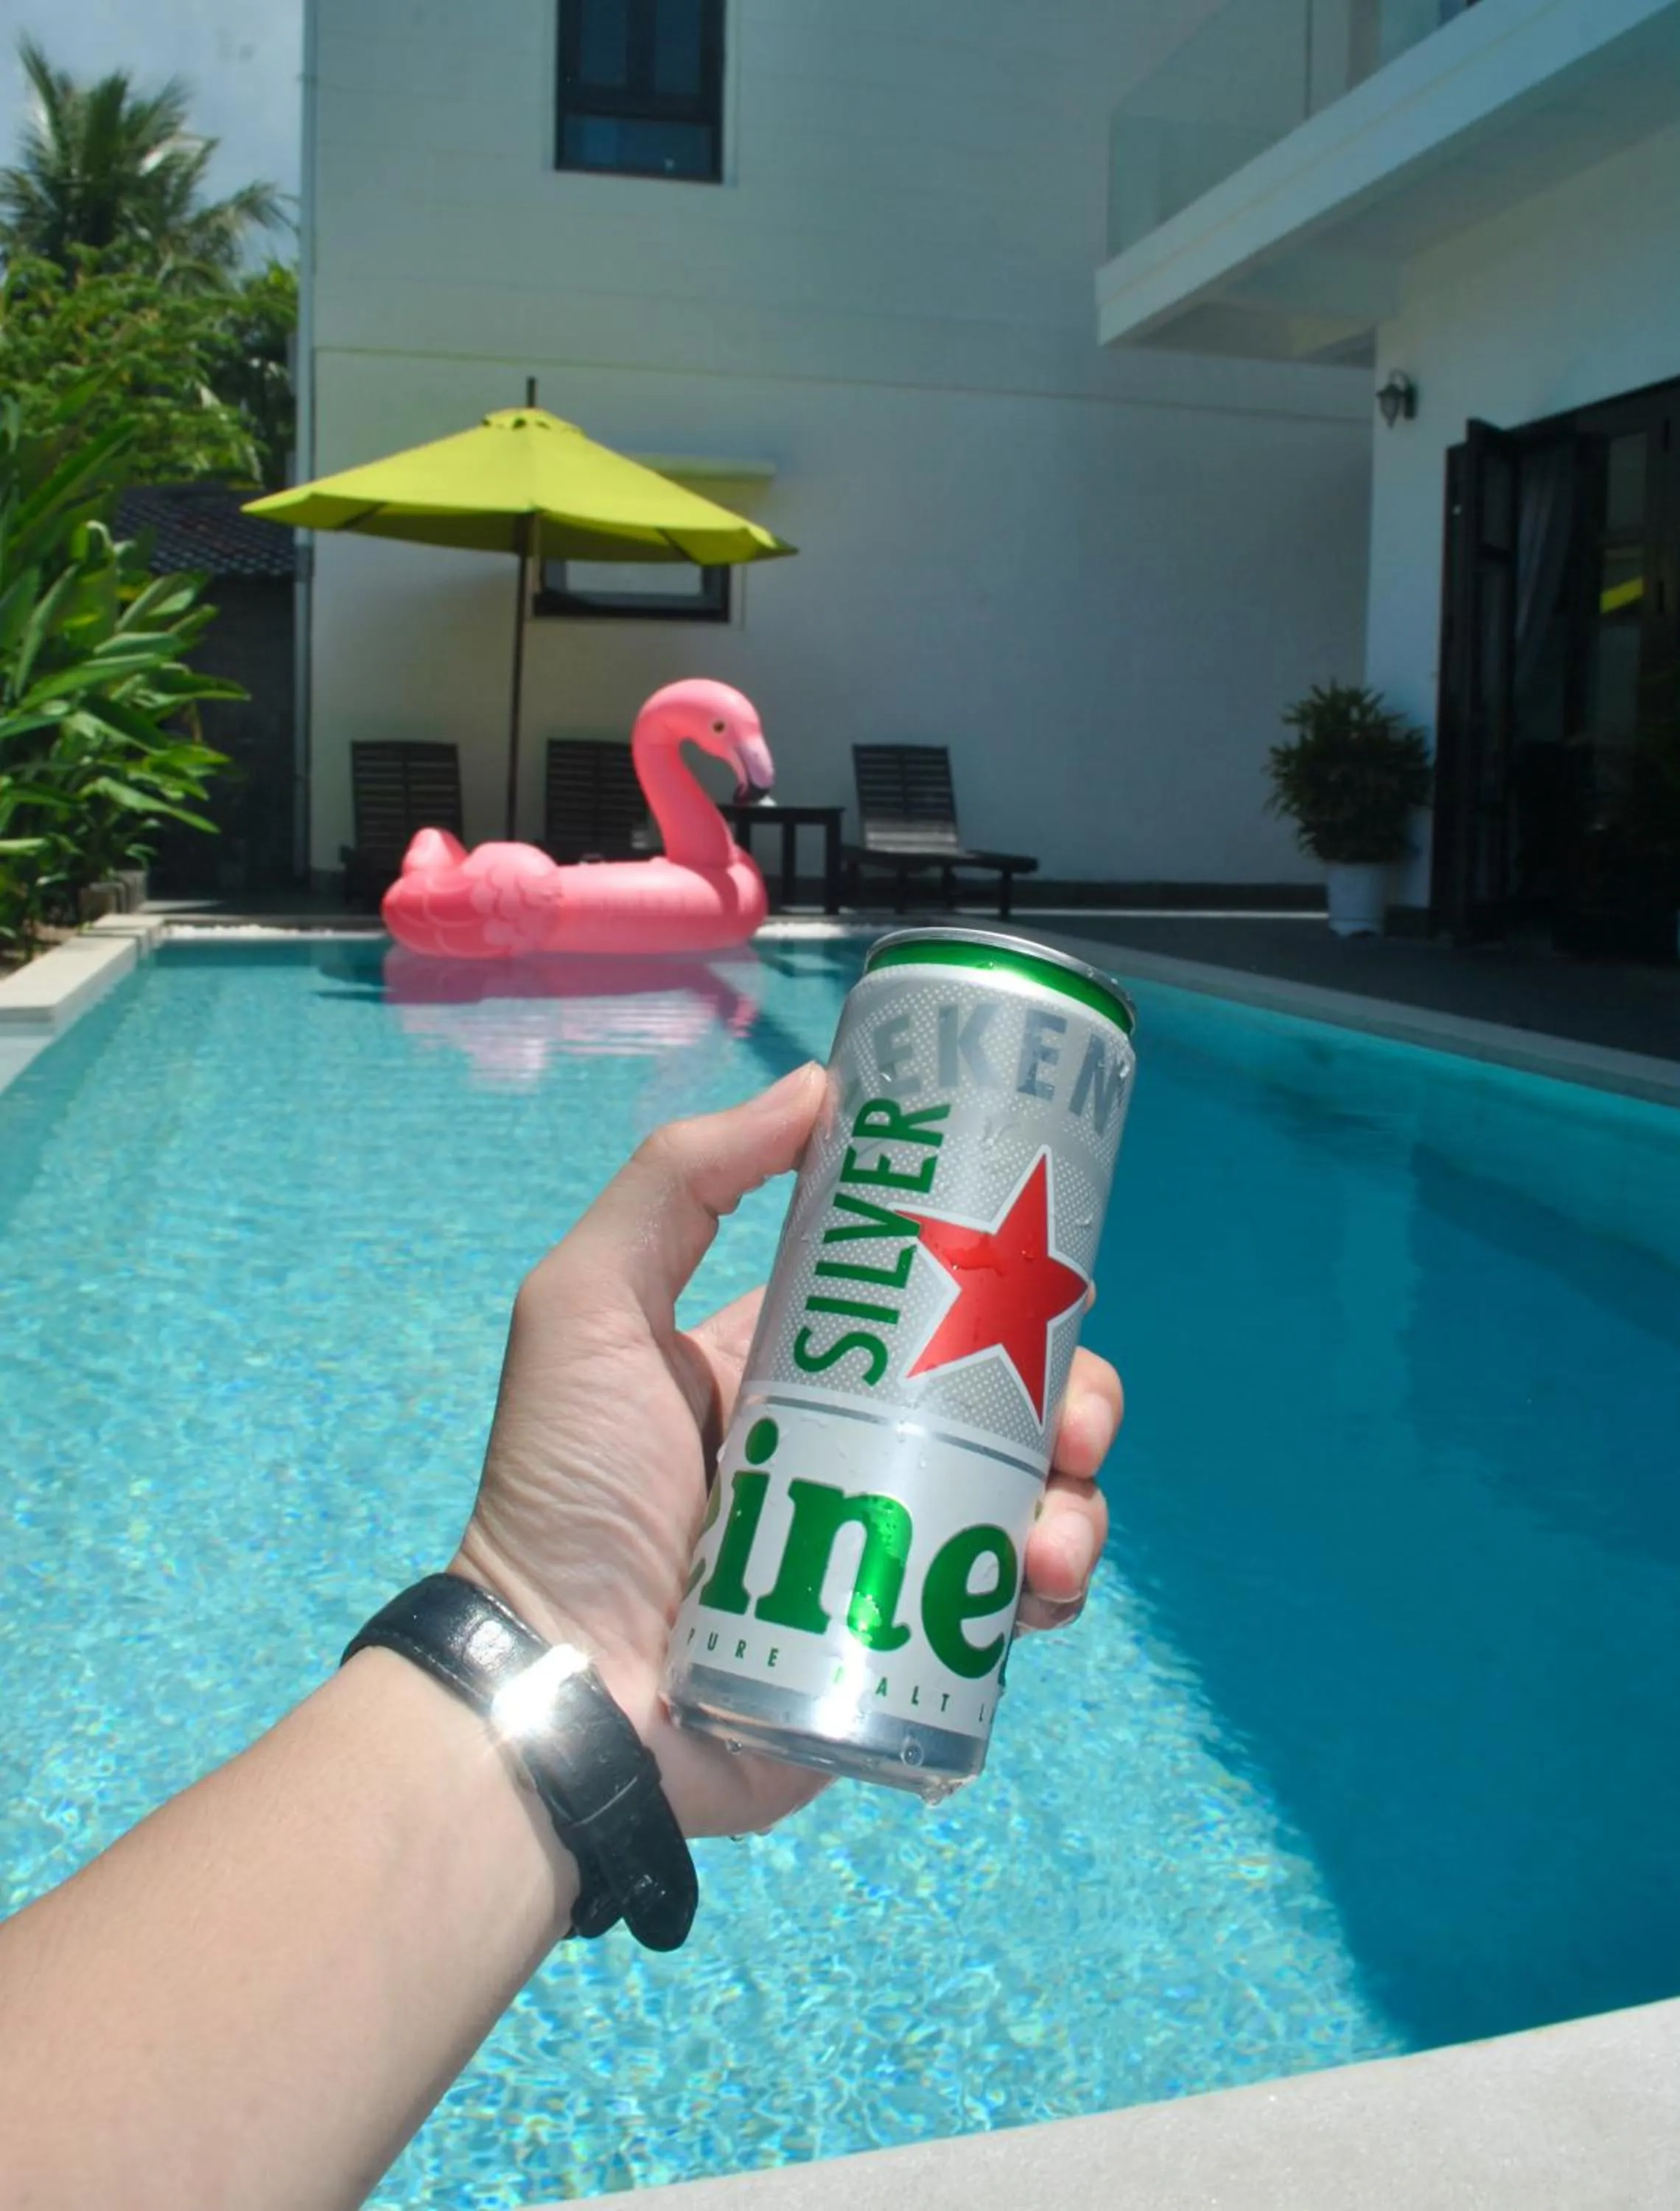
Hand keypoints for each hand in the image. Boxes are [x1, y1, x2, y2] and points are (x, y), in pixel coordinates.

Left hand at [452, 1063, 1123, 1839]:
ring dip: (1077, 1495)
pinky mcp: (909, 1644)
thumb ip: (677, 1182)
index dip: (1001, 1280)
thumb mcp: (588, 1304)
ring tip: (1057, 1521)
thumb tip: (818, 1088)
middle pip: (1003, 1398)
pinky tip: (1041, 1585)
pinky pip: (1013, 1606)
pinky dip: (1053, 1585)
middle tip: (1074, 1415)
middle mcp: (850, 1448)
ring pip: (1028, 1497)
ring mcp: (888, 1549)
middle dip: (1067, 1393)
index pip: (925, 1301)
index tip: (1052, 1270)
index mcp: (791, 1366)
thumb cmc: (570, 1489)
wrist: (560, 1692)